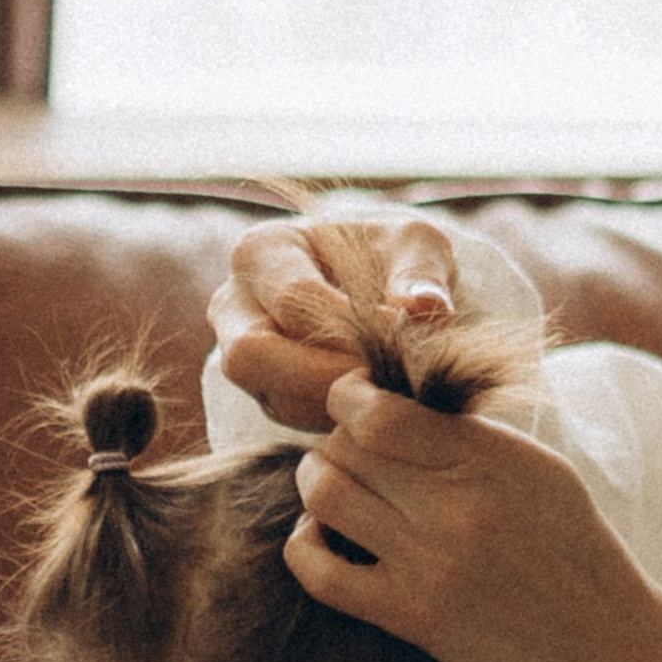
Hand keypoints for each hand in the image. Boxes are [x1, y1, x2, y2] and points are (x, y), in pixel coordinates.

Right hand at [210, 211, 458, 431]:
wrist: (389, 280)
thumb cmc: (397, 254)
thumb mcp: (418, 244)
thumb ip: (422, 272)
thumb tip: (425, 307)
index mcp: (263, 249)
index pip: (292, 299)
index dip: (348, 324)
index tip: (402, 332)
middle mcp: (236, 303)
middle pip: (252, 355)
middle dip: (323, 375)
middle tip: (387, 378)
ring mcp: (241, 351)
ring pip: (268, 395)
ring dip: (333, 402)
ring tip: (390, 386)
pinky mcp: (265, 389)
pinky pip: (290, 417)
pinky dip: (335, 417)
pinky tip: (377, 399)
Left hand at [289, 377, 661, 661]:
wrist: (604, 640)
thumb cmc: (572, 545)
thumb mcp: (540, 469)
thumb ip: (471, 434)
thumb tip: (393, 399)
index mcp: (491, 461)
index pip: (379, 413)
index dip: (348, 398)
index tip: (354, 404)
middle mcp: (458, 509)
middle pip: (346, 449)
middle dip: (336, 441)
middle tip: (350, 452)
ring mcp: (432, 566)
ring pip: (327, 498)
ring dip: (315, 483)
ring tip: (333, 488)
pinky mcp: (414, 618)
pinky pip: (322, 573)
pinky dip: (306, 546)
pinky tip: (323, 538)